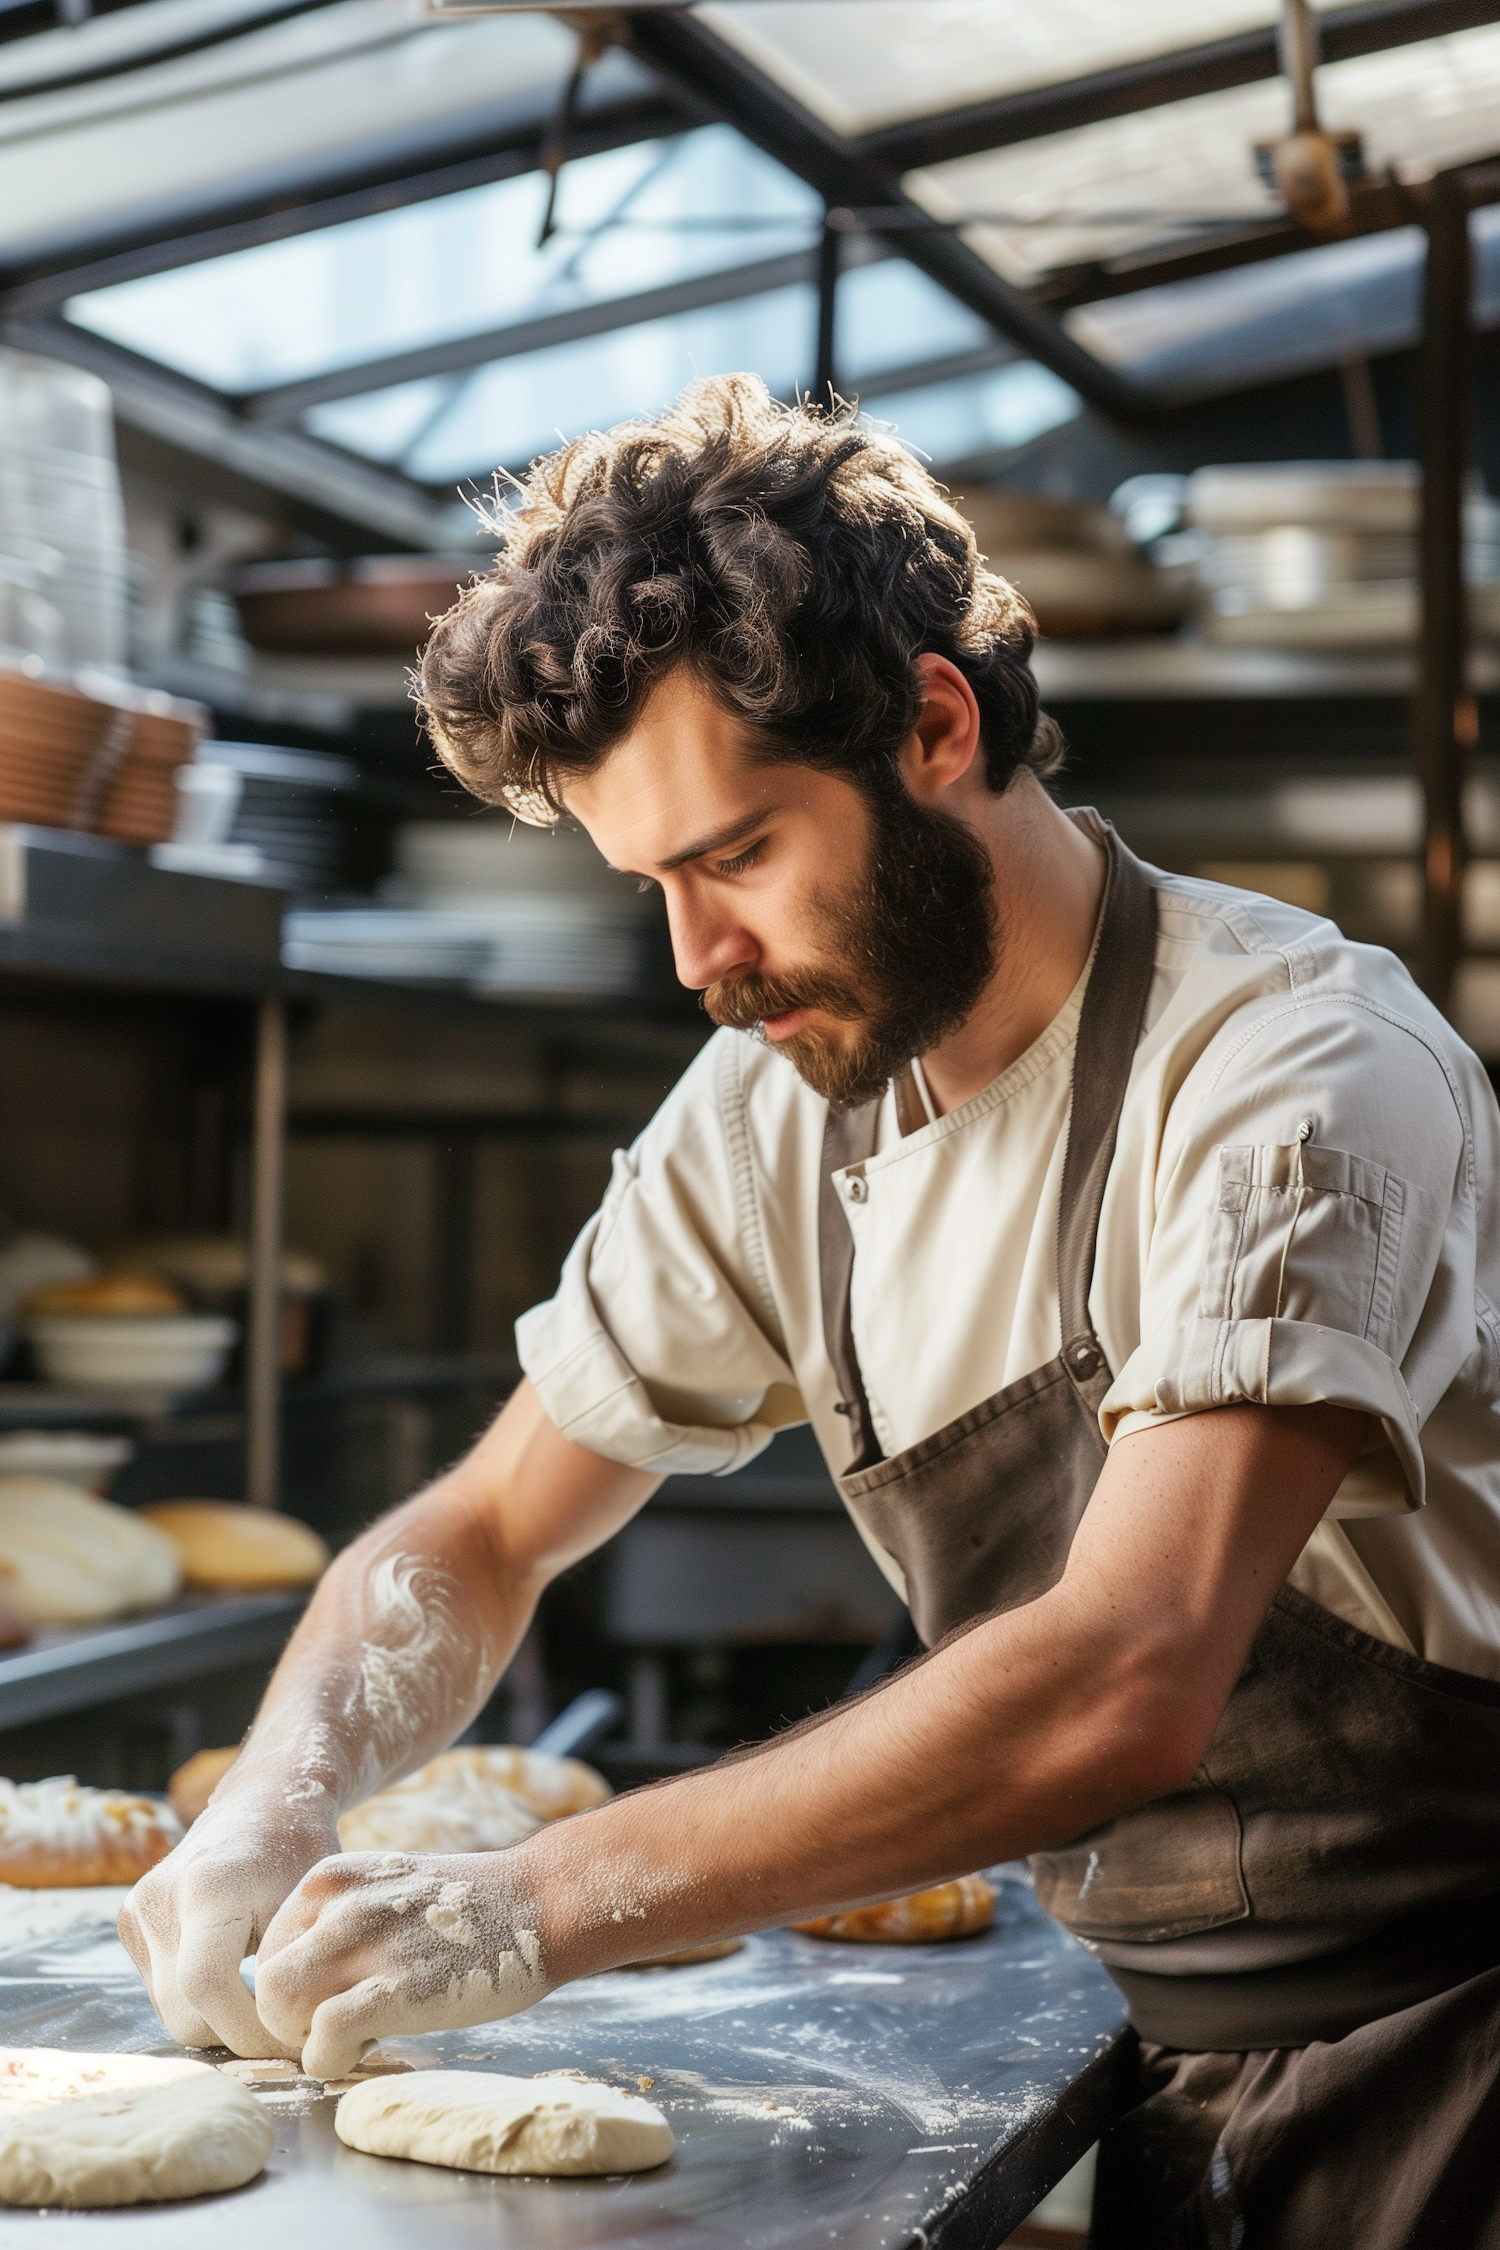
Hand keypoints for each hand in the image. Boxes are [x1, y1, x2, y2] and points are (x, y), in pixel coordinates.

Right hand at [119, 1791, 338, 2058]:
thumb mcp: (314, 1904)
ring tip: (267, 2005)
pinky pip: (163, 1992)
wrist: (264, 1801)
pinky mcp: (129, 1922)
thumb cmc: (303, 1850)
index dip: (251, 2029)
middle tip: (290, 2031)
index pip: (208, 1986)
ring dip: (220, 2022)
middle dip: (241, 2034)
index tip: (296, 2037)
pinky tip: (238, 1981)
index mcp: (208, 1887)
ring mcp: (136, 1910)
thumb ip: (297, 1971)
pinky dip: (201, 2002)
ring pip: (172, 2012)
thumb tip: (305, 2044)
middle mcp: (158, 1898)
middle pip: (186, 2012)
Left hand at [256, 1850, 550, 2078]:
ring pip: (280, 2007)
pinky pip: (323, 2039)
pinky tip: (367, 2047)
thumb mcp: (388, 1889)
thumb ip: (340, 1923)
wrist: (538, 1902)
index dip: (292, 1988)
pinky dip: (331, 2058)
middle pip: (265, 1983)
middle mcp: (340, 1905)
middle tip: (330, 2027)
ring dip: (304, 2039)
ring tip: (347, 2037)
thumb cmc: (467, 1907)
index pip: (267, 1951)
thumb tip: (300, 1983)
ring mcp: (366, 1945)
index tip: (332, 1997)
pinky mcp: (394, 1990)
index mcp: (332, 1878)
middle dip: (288, 2020)